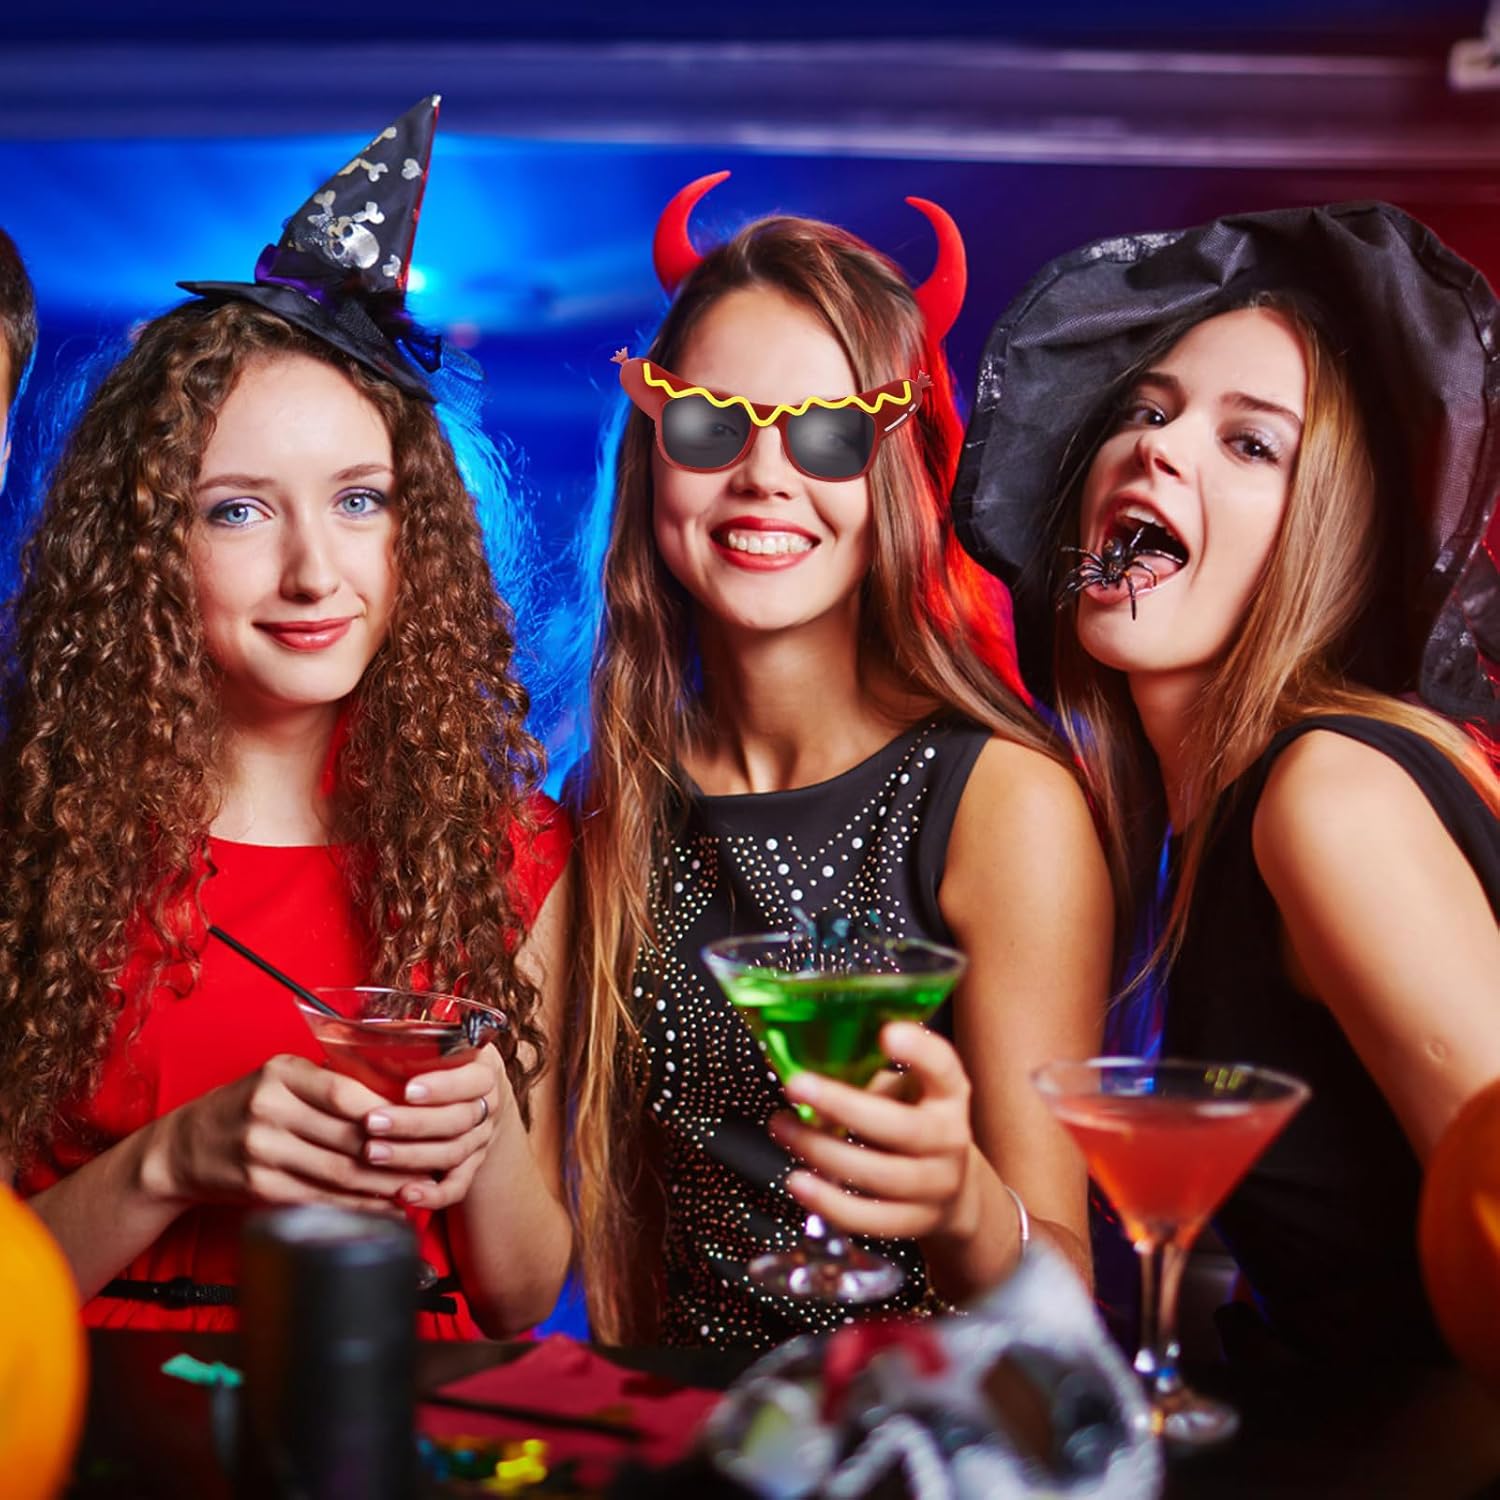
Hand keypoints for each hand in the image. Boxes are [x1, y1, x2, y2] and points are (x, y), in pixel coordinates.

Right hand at [148, 1054, 415, 1213]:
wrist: (184, 1148)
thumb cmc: (248, 1108)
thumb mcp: (280, 1080)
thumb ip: (328, 1085)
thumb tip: (398, 1099)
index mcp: (282, 1073)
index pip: (345, 1092)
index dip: (386, 1112)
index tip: (420, 1122)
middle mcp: (269, 1108)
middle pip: (347, 1135)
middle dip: (395, 1152)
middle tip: (431, 1161)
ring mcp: (261, 1149)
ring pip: (337, 1170)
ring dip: (381, 1184)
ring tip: (415, 1187)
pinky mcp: (258, 1186)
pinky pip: (317, 1196)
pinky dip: (353, 1204)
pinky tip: (380, 1206)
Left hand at [357, 1046, 505, 1211]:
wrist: (475, 1101)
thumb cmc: (438, 1066)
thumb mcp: (433, 1045)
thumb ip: (406, 1039)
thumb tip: (350, 1025)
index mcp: (482, 1066)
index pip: (473, 1078)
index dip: (443, 1086)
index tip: (407, 1089)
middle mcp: (488, 1103)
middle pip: (459, 1119)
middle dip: (413, 1123)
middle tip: (372, 1124)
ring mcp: (482, 1138)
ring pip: (454, 1152)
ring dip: (411, 1156)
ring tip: (371, 1155)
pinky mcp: (472, 1167)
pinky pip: (458, 1186)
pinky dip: (433, 1194)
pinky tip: (405, 1196)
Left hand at [768, 1022, 980, 1242]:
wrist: (952, 1188)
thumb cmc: (912, 1122)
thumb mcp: (904, 1091)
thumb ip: (868, 1080)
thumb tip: (809, 1081)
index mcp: (949, 1095)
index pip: (945, 1068)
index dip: (920, 1051)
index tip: (887, 1034)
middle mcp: (950, 1138)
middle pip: (903, 1128)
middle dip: (844, 1106)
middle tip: (796, 1086)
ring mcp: (937, 1186)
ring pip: (881, 1175)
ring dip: (824, 1153)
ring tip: (783, 1130)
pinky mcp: (916, 1223)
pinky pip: (871, 1219)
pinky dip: (830, 1203)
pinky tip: (798, 1182)